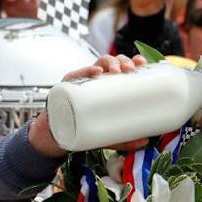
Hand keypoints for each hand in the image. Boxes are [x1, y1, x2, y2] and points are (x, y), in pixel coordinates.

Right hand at [29, 54, 148, 157]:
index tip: (142, 63)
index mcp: (110, 84)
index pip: (123, 67)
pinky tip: (97, 73)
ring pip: (99, 63)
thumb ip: (125, 139)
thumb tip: (144, 141)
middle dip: (124, 61)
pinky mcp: (68, 84)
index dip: (133, 61)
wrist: (56, 134)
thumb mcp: (107, 134)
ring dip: (110, 62)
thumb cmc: (84, 127)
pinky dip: (87, 70)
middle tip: (130, 69)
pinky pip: (77, 73)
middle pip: (114, 62)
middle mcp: (98, 79)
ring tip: (116, 70)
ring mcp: (83, 79)